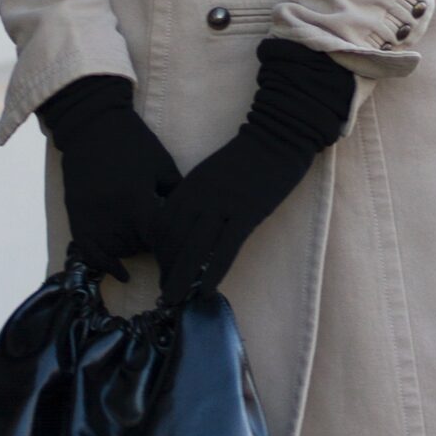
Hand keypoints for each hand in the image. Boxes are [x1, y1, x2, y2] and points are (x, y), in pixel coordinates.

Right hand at [38, 75, 180, 280]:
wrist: (92, 126)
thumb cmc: (133, 142)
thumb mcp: (163, 165)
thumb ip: (178, 194)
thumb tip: (196, 221)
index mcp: (136, 199)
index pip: (159, 238)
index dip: (171, 245)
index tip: (182, 247)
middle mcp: (112, 213)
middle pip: (139, 247)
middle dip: (154, 246)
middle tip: (166, 243)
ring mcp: (91, 217)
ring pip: (117, 251)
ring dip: (133, 250)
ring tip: (146, 243)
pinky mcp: (77, 216)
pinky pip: (89, 251)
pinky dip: (105, 264)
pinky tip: (121, 274)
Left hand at [153, 40, 355, 307]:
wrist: (276, 134)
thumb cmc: (246, 156)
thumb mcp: (211, 174)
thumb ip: (197, 196)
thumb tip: (188, 225)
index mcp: (189, 186)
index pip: (163, 224)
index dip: (158, 251)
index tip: (159, 270)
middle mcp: (199, 197)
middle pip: (173, 239)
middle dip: (165, 269)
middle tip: (162, 295)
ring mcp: (222, 205)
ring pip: (194, 247)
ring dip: (181, 277)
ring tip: (174, 301)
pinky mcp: (246, 213)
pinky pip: (225, 248)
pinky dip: (213, 271)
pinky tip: (206, 290)